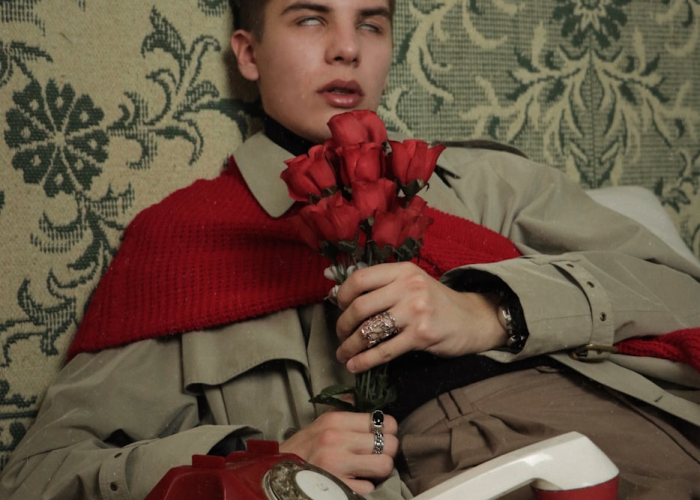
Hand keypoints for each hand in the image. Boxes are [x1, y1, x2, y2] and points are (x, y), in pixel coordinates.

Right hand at [279, 411, 397, 493]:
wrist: (276, 474)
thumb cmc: (301, 450)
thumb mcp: (320, 424)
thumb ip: (344, 412)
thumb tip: (361, 400)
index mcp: (335, 421)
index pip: (382, 421)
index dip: (388, 431)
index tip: (382, 437)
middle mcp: (337, 440)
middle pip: (389, 443)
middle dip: (387, 452)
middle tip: (376, 456)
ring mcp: (338, 465)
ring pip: (384, 466)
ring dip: (379, 471)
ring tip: (368, 470)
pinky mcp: (338, 487)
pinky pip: (369, 487)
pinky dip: (365, 487)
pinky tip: (353, 483)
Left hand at [335, 262, 507, 372]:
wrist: (473, 319)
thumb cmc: (437, 302)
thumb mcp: (413, 283)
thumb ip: (384, 286)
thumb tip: (341, 296)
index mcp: (403, 270)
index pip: (360, 278)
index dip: (342, 295)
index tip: (339, 307)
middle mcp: (409, 287)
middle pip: (360, 306)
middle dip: (343, 324)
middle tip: (340, 334)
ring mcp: (416, 311)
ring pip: (369, 330)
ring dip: (350, 345)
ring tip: (343, 353)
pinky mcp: (421, 335)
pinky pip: (384, 351)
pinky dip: (365, 361)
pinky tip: (355, 366)